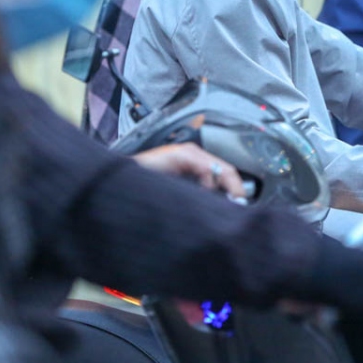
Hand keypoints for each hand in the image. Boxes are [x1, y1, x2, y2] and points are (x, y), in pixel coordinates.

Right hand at [132, 143, 246, 198]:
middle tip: (238, 204)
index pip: (224, 173)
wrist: (123, 184)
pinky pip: (204, 168)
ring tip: (226, 200)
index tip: (240, 205)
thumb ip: (198, 197)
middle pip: (226, 169)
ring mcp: (187, 153)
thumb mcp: (180, 195)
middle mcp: (194, 154)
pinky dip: (208, 182)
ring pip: (220, 168)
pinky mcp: (180, 154)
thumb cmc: (147, 193)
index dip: (235, 189)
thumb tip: (220, 209)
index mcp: (195, 163)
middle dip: (236, 188)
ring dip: (225, 186)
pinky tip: (202, 191)